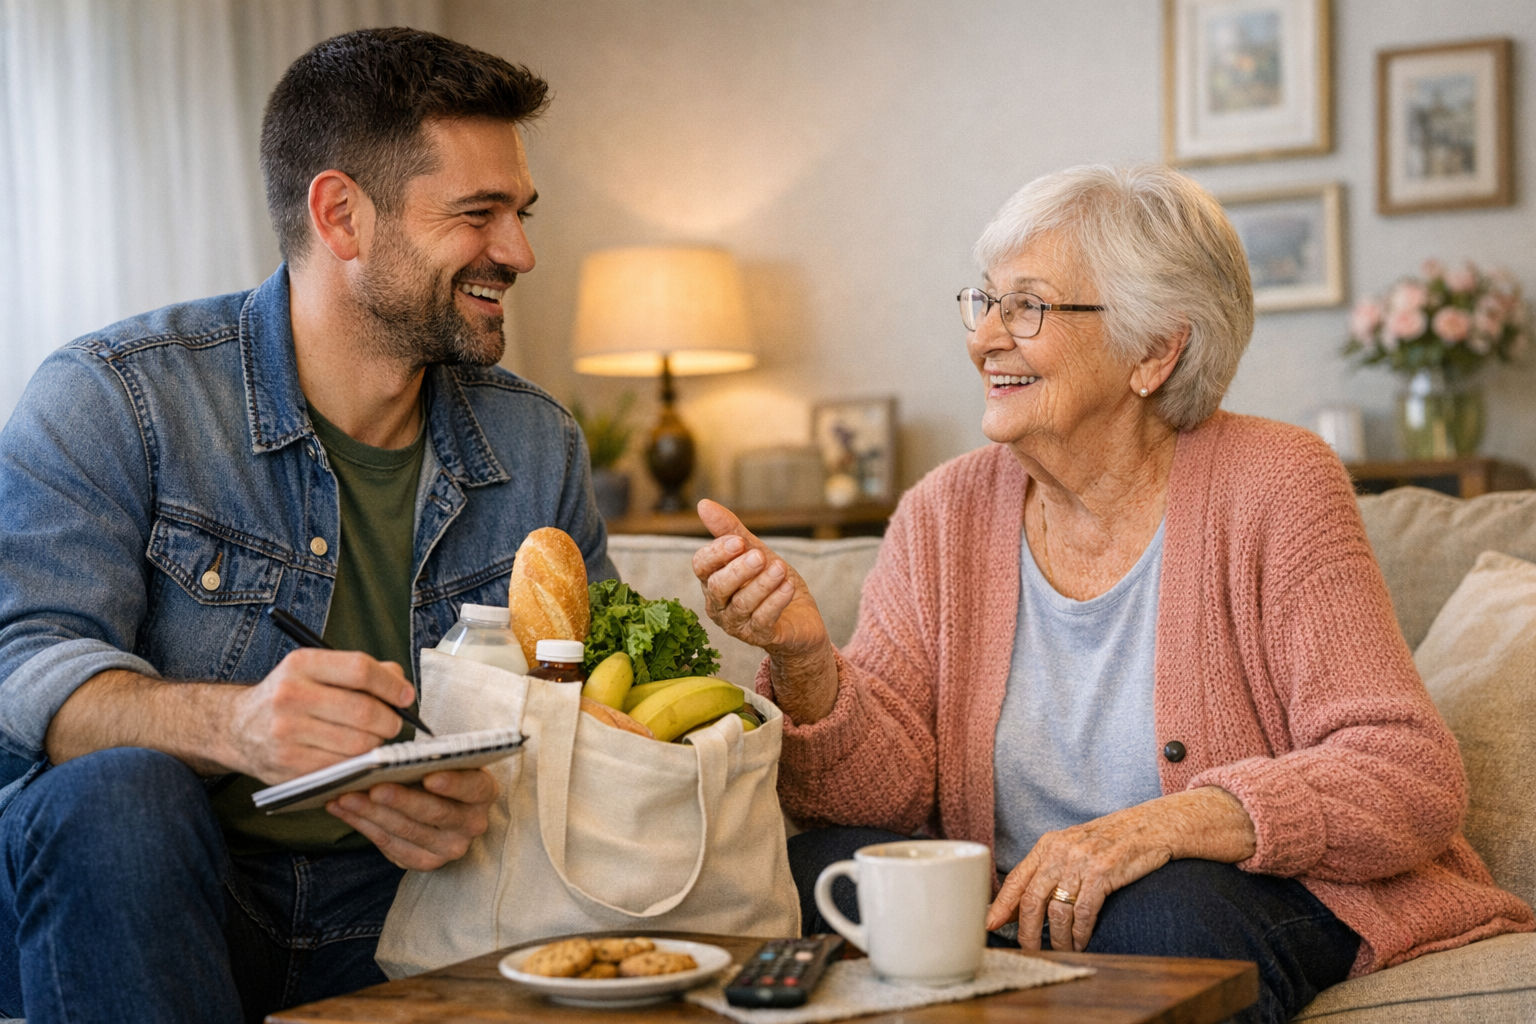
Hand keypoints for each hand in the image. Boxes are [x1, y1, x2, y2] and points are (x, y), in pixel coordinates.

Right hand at [225, 647, 415, 782]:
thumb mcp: (317, 670)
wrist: (237, 728)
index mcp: (301, 664)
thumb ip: (363, 672)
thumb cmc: (291, 696)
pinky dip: (356, 764)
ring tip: (371, 740)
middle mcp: (290, 695)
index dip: (391, 685)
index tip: (405, 696)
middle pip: (364, 711)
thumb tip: (402, 688)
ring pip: (358, 744)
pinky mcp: (287, 765)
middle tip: (393, 724)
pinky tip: (353, 757)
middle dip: (390, 721)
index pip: (360, 669)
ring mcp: (286, 732)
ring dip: (375, 745)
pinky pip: (342, 767)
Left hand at [326, 767, 497, 870]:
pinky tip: (342, 809)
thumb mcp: (445, 763)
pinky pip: (390, 845)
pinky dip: (363, 826)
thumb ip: (431, 760)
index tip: (429, 777)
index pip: (472, 787)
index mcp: (483, 792)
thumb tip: (393, 757)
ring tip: (346, 796)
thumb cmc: (440, 773)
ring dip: (372, 813)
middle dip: (401, 800)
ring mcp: (449, 847)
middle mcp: (472, 824)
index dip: (452, 783)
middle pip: (435, 813)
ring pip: (407, 831)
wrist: (442, 804)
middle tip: (374, 788)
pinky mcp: (424, 862)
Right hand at [691, 499, 830, 661]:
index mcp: (712, 581)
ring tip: (780, 569)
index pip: (701, 566)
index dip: (717, 553)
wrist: (800, 617)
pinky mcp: (759, 637)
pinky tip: (787, 587)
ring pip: (741, 604)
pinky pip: (763, 620)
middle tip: (760, 556)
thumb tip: (703, 504)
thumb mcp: (755, 552)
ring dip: (762, 585)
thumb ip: (731, 531)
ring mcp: (737, 624)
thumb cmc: (771, 582)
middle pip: (717, 587)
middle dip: (738, 570)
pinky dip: (775, 602)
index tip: (739, 540)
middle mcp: (718, 605)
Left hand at [985, 789, 1254, 951]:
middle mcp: (1062, 850)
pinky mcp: (1105, 871)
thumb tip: (1023, 903)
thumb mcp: (1076, 847)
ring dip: (1058, 938)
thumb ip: (1051, 870)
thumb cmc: (1113, 842)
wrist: (1155, 825)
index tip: (989, 925)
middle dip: (1027, 932)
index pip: (1017, 879)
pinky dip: (1080, 932)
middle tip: (1029, 950)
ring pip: (1057, 910)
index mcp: (1049, 844)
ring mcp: (1083, 860)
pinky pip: (1084, 911)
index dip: (1001, 906)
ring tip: (1062, 950)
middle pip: (1032, 900)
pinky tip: (1082, 940)